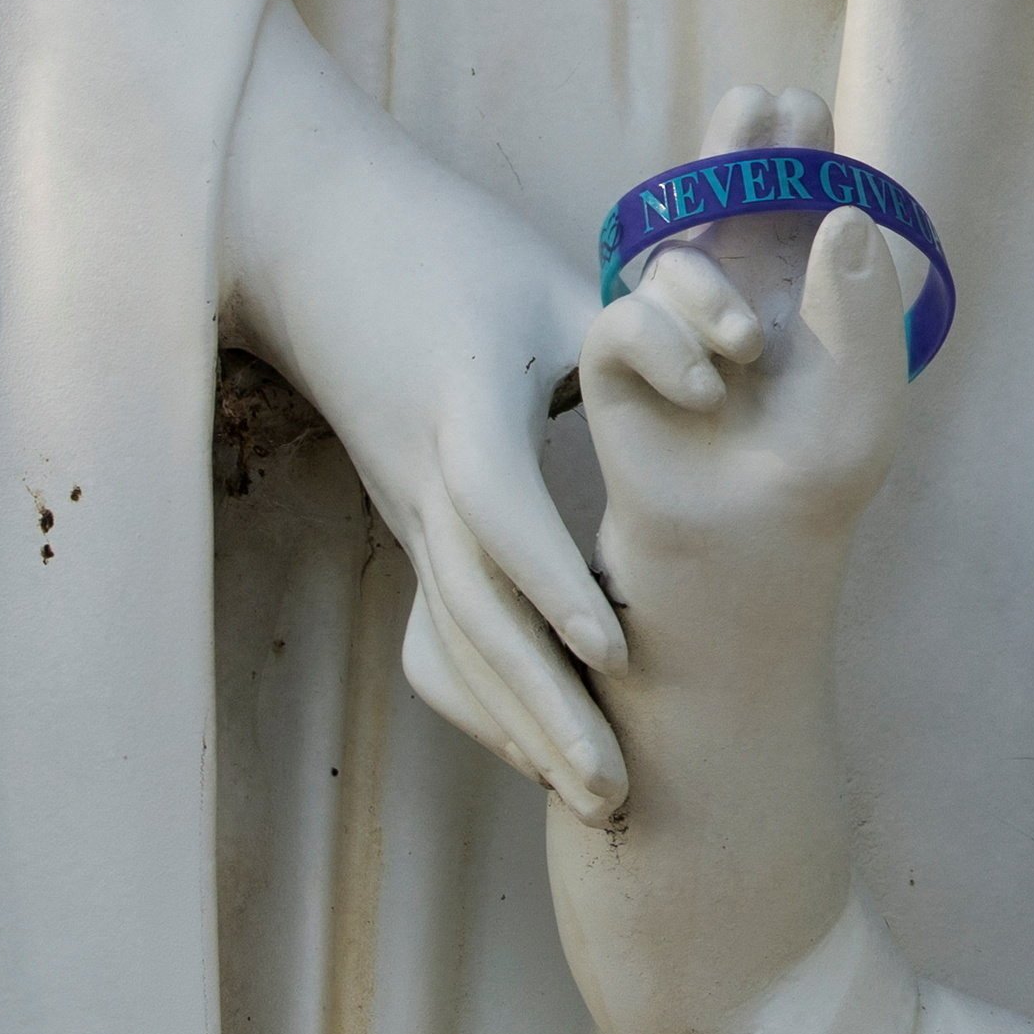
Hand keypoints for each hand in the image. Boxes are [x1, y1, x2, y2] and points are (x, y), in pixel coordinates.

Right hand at [221, 0, 628, 815]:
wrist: (306, 236)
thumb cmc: (444, 245)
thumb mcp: (543, 278)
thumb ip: (631, 329)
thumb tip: (727, 367)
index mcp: (460, 404)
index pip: (496, 507)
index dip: (552, 580)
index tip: (617, 648)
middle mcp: (422, 474)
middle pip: (471, 611)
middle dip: (542, 706)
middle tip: (613, 788)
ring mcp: (406, 506)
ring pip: (452, 637)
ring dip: (518, 722)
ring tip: (591, 798)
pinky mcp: (407, 519)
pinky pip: (435, 630)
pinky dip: (479, 695)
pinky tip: (531, 748)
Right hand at [576, 88, 922, 590]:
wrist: (754, 544)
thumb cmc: (819, 468)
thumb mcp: (866, 388)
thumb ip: (862, 303)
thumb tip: (843, 211)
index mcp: (802, 276)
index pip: (799, 184)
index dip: (797, 141)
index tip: (800, 110)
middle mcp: (737, 281)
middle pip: (725, 180)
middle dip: (735, 139)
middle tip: (752, 110)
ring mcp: (675, 316)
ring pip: (678, 252)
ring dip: (710, 294)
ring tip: (747, 353)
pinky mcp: (621, 357)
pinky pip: (631, 316)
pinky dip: (670, 347)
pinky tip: (705, 392)